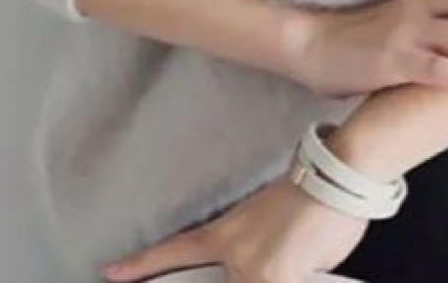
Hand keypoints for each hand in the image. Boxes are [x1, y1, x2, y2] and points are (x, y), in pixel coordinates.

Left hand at [102, 174, 366, 282]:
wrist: (337, 174)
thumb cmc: (316, 197)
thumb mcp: (275, 225)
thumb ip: (259, 256)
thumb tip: (267, 272)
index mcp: (229, 231)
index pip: (177, 250)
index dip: (142, 265)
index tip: (110, 273)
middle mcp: (233, 252)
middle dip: (255, 273)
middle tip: (272, 248)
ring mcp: (251, 268)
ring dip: (280, 272)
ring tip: (303, 247)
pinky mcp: (274, 277)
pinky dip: (297, 277)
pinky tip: (308, 257)